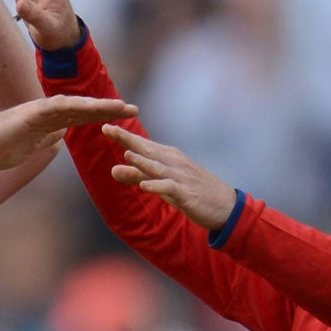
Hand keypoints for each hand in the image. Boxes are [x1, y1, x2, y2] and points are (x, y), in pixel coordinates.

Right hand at [0, 93, 135, 170]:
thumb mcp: (29, 148)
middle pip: (84, 108)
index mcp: (48, 122)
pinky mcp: (31, 113)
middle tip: (135, 109)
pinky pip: (59, 108)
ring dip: (100, 106)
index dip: (103, 117)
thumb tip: (60, 135)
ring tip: (123, 107)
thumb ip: (45, 139)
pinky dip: (78, 106)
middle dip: (110, 109)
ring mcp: (39, 110)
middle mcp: (47, 111)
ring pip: (76, 105)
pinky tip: (95, 107)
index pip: (81, 118)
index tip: (124, 119)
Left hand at [104, 125, 238, 228]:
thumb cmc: (190, 191)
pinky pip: (169, 188)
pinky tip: (144, 186)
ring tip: (125, 154)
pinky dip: (157, 186)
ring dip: (141, 161)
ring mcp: (180, 177)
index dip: (124, 135)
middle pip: (147, 149)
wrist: (225, 206)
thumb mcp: (160, 182)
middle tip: (108, 128)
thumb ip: (137, 176)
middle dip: (127, 139)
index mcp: (167, 156)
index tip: (105, 125)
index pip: (142, 143)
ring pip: (158, 167)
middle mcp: (173, 162)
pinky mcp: (186, 193)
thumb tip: (113, 169)